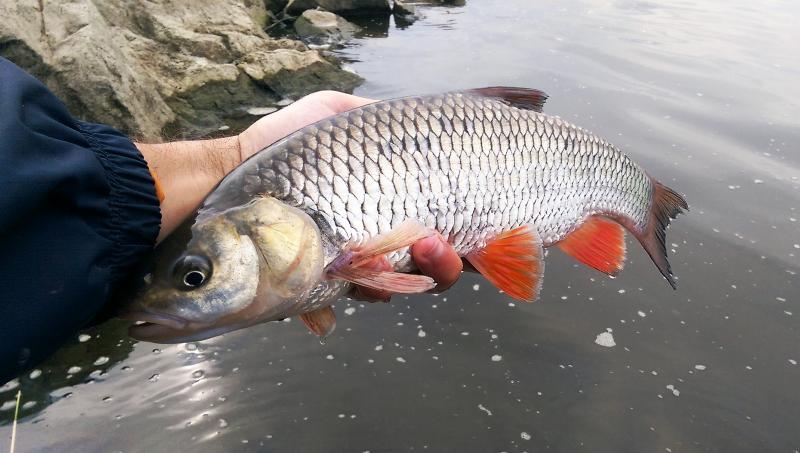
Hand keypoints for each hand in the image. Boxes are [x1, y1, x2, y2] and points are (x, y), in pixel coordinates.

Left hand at [138, 91, 463, 296]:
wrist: (235, 173)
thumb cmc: (284, 143)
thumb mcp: (333, 113)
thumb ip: (373, 117)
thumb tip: (415, 121)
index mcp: (390, 202)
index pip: (440, 227)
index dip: (457, 238)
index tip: (451, 232)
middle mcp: (380, 237)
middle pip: (433, 266)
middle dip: (444, 265)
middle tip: (433, 246)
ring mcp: (353, 263)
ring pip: (401, 287)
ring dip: (410, 279)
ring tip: (398, 263)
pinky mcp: (320, 281)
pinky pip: (350, 296)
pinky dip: (362, 292)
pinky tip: (358, 279)